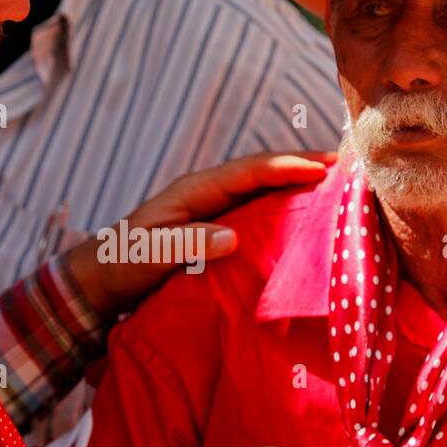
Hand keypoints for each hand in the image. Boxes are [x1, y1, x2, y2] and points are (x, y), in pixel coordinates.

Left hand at [64, 151, 336, 319]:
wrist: (99, 280)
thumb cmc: (120, 265)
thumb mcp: (148, 255)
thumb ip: (186, 244)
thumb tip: (233, 237)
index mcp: (193, 191)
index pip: (248, 171)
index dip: (286, 166)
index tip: (322, 168)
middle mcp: (208, 195)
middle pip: (264, 173)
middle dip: (303, 167)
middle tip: (348, 168)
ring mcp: (214, 212)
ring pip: (265, 192)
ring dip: (300, 187)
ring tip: (340, 188)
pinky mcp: (217, 232)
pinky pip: (259, 214)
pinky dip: (287, 210)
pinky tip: (310, 220)